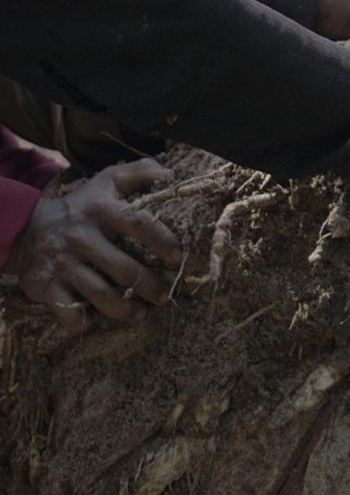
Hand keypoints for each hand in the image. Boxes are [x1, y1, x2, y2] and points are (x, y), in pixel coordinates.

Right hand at [8, 159, 181, 332]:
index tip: (178, 257)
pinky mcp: (48, 286)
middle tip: (164, 297)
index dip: (162, 241)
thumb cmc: (80, 208)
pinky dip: (86, 322)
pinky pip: (70, 312)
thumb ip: (138, 173)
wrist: (26, 229)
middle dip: (149, 286)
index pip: (137, 223)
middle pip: (123, 269)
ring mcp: (64, 263)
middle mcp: (82, 237)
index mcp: (100, 210)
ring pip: (100, 295)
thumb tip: (170, 173)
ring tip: (141, 316)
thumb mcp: (105, 182)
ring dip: (126, 310)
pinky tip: (100, 321)